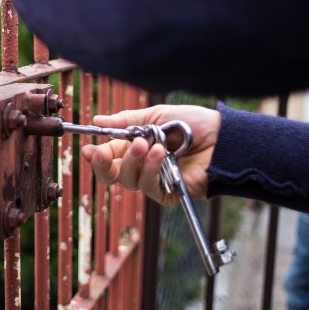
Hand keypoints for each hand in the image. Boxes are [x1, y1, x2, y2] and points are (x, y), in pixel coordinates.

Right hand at [81, 105, 220, 204]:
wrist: (221, 138)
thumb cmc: (192, 124)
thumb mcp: (155, 116)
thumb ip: (126, 121)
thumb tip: (98, 120)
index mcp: (136, 147)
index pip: (109, 156)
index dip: (96, 155)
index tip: (87, 148)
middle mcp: (141, 166)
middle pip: (111, 175)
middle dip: (103, 164)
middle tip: (101, 152)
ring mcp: (153, 181)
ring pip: (127, 180)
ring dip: (133, 161)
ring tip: (148, 145)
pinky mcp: (166, 193)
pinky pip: (148, 186)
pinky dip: (151, 170)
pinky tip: (160, 155)